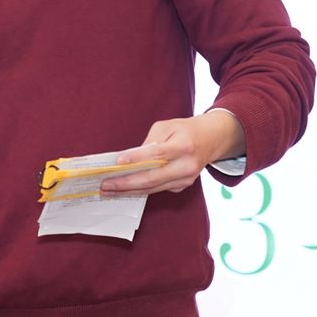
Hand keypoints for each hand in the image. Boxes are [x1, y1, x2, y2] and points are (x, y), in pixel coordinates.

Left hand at [98, 112, 244, 196]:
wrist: (211, 139)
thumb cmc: (184, 130)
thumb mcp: (166, 127)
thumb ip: (148, 143)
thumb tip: (128, 159)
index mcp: (184, 145)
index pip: (158, 154)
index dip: (137, 159)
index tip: (118, 162)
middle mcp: (187, 165)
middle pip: (153, 178)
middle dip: (126, 183)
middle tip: (106, 185)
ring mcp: (186, 179)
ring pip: (153, 188)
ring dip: (129, 190)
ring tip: (109, 190)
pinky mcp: (183, 186)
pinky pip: (158, 189)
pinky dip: (140, 190)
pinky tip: (124, 189)